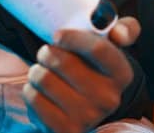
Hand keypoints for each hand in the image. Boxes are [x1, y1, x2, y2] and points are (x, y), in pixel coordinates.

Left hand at [23, 17, 139, 132]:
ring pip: (43, 78)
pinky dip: (30, 90)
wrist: (81, 108)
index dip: (72, 38)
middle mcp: (109, 99)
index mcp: (121, 74)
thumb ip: (124, 30)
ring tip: (43, 74)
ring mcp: (87, 117)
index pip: (97, 49)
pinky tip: (40, 92)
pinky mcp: (65, 130)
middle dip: (47, 53)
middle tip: (46, 54)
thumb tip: (119, 34)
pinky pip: (33, 98)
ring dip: (36, 71)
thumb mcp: (111, 47)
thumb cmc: (92, 69)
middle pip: (63, 62)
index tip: (57, 36)